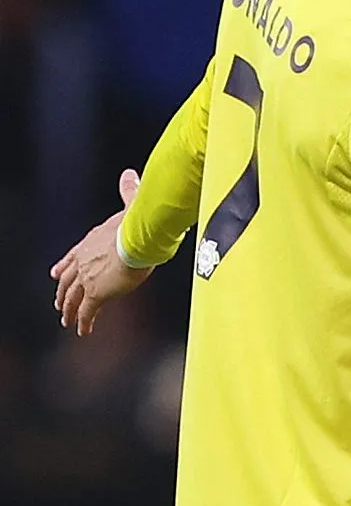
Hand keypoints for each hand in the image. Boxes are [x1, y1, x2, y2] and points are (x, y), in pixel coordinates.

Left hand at [50, 169, 152, 336]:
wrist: (137, 239)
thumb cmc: (138, 222)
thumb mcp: (131, 206)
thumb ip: (128, 191)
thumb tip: (129, 174)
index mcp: (91, 241)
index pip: (73, 256)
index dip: (65, 266)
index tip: (57, 274)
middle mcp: (84, 260)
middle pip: (68, 279)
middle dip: (64, 292)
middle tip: (60, 303)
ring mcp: (87, 278)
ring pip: (72, 298)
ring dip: (69, 310)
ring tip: (67, 320)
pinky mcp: (95, 294)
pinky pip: (87, 312)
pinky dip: (83, 322)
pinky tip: (83, 331)